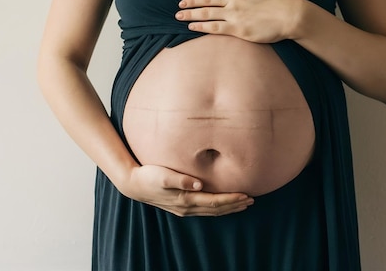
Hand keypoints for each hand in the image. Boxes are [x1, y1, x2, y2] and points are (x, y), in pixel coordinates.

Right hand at [123, 165, 253, 216]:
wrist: (133, 185)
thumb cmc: (148, 176)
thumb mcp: (163, 174)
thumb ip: (181, 179)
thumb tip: (199, 183)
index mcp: (185, 199)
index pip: (214, 201)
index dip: (231, 199)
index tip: (246, 195)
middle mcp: (187, 207)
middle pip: (216, 209)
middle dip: (235, 205)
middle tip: (252, 200)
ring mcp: (184, 209)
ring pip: (212, 211)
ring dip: (228, 208)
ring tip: (243, 204)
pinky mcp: (181, 206)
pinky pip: (204, 210)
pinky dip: (218, 208)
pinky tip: (223, 205)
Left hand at [176, 0, 297, 42]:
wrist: (289, 16)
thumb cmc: (276, 1)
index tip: (184, 1)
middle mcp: (233, 5)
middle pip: (205, 6)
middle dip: (189, 8)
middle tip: (177, 12)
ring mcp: (235, 18)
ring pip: (208, 17)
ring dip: (192, 17)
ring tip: (180, 19)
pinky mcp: (239, 31)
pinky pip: (217, 29)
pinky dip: (203, 27)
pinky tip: (193, 27)